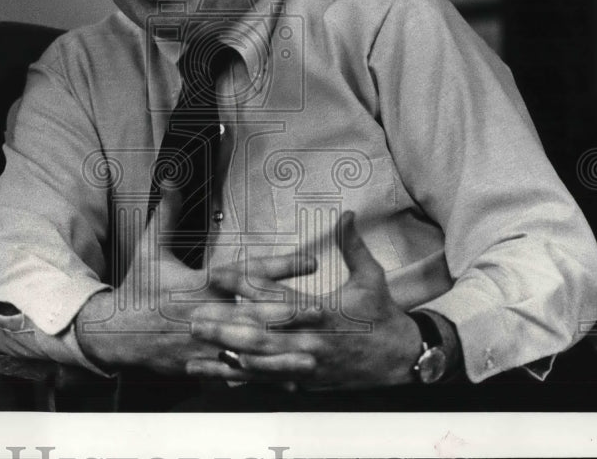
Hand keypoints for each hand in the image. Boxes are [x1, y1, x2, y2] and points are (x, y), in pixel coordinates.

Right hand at [75, 181, 315, 375]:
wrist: (113, 333)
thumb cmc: (137, 287)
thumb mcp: (149, 248)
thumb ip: (167, 213)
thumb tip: (173, 178)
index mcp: (198, 284)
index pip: (245, 272)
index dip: (279, 267)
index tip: (311, 263)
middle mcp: (204, 313)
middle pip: (253, 314)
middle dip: (287, 314)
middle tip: (321, 312)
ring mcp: (203, 342)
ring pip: (249, 349)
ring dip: (282, 351)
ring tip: (313, 353)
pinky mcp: (200, 364)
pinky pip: (235, 373)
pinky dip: (261, 377)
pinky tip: (287, 380)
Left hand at [187, 210, 422, 388]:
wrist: (402, 360)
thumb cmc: (383, 315)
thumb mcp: (371, 276)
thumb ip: (352, 245)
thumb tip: (346, 214)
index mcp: (324, 312)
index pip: (277, 296)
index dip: (244, 285)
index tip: (216, 275)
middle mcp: (313, 341)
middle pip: (261, 335)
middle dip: (226, 329)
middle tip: (193, 321)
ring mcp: (308, 366)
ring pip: (262, 364)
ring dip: (228, 357)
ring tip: (198, 351)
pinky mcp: (307, 382)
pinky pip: (272, 382)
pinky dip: (246, 379)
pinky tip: (222, 375)